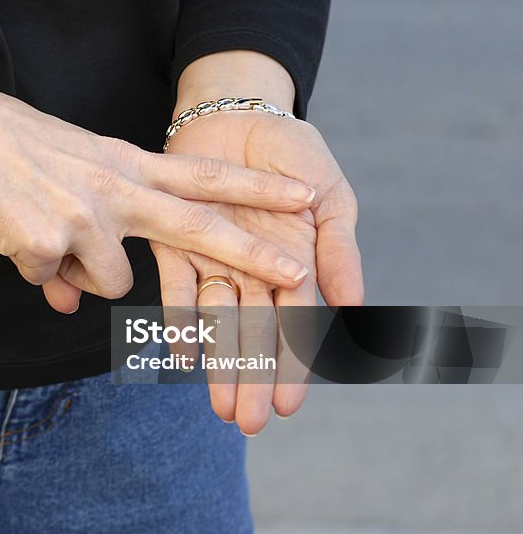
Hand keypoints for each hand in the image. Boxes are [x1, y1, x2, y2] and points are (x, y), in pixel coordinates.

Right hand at [0, 62, 317, 312]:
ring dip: (80, 274)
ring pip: (110, 284)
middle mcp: (115, 187)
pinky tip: (9, 231)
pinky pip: (53, 284)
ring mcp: (85, 214)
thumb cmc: (6, 147)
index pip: (204, 176)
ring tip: (39, 231)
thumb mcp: (64, 175)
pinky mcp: (48, 241)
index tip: (305, 195)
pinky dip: (31, 270)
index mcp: (124, 163)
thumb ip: (86, 237)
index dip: (256, 189)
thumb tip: (74, 303)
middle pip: (198, 224)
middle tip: (298, 272)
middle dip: (253, 251)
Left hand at [152, 107, 362, 433]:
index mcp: (295, 263)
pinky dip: (179, 319)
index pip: (295, 324)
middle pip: (254, 333)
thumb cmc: (291, 155)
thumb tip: (357, 307)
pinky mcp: (175, 240)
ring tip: (217, 404)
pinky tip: (181, 355)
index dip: (292, 365)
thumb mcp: (329, 197)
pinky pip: (177, 287)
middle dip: (251, 378)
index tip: (287, 406)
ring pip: (217, 320)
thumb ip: (339, 251)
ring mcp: (214, 258)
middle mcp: (252, 270)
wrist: (238, 110)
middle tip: (245, 423)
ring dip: (218, 362)